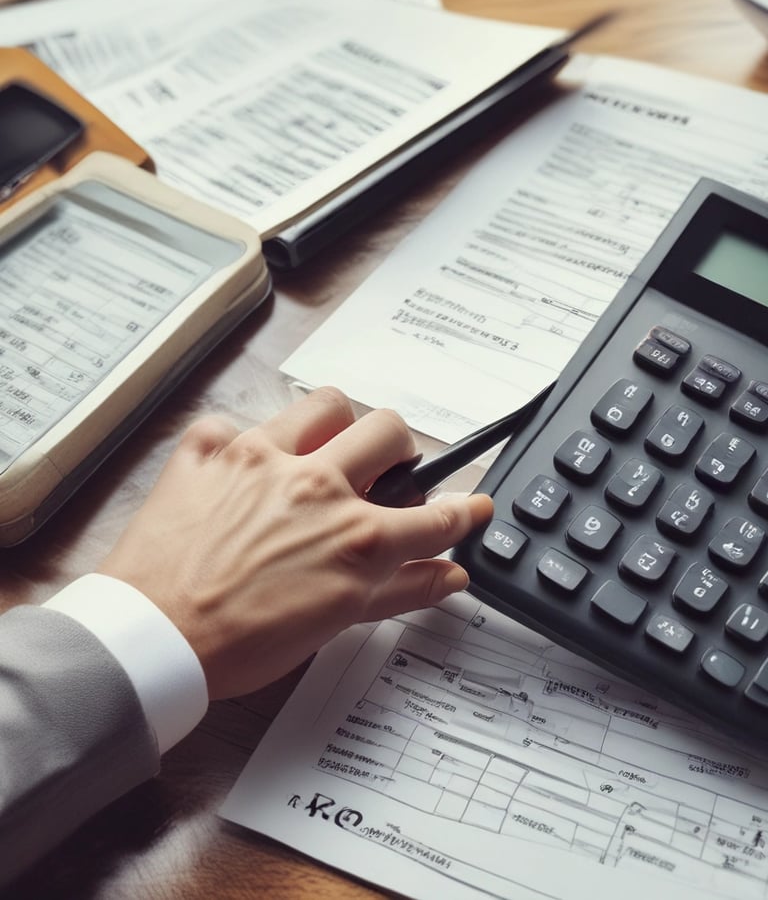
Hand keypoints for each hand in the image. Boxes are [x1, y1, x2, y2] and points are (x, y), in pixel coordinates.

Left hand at [99, 387, 492, 698]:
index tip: (471, 505)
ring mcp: (262, 458)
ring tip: (317, 456)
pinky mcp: (211, 448)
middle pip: (390, 430)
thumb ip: (398, 590)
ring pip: (326, 404)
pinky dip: (247, 446)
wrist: (151, 638)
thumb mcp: (333, 623)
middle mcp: (316, 486)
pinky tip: (241, 477)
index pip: (436, 516)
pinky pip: (242, 423)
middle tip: (379, 474)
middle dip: (398, 450)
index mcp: (355, 538)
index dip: (464, 510)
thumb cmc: (237, 643)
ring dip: (333, 427)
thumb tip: (447, 575)